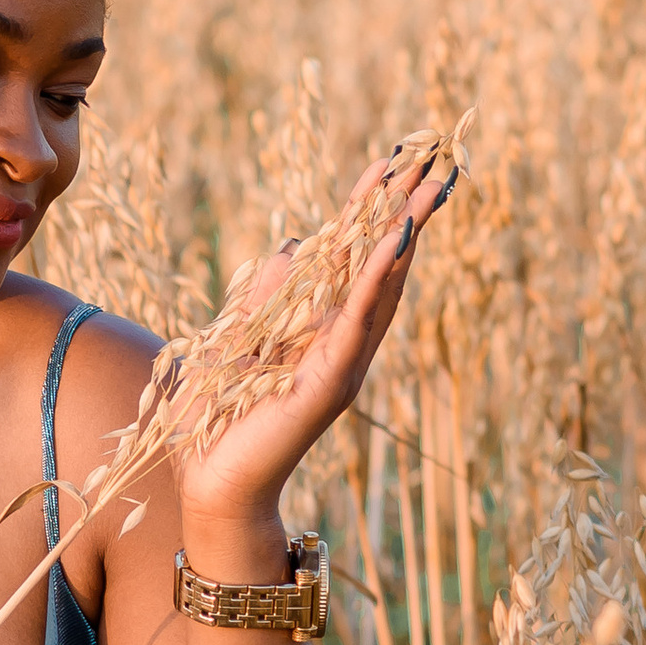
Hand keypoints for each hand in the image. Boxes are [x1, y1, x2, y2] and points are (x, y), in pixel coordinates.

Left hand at [176, 140, 457, 541]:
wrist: (211, 486)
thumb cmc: (216, 422)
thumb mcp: (233, 341)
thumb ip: (263, 298)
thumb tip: (287, 250)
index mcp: (316, 329)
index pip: (349, 257)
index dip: (367, 209)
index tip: (388, 161)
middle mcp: (341, 343)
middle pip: (379, 263)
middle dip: (403, 210)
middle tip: (433, 158)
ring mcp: (342, 362)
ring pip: (382, 285)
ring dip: (403, 233)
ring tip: (427, 187)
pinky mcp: (331, 382)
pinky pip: (359, 320)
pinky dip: (378, 279)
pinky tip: (396, 241)